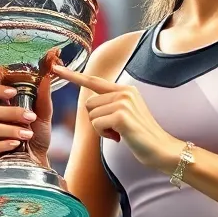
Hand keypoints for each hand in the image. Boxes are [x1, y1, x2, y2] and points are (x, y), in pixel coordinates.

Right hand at [0, 52, 57, 165]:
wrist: (36, 161)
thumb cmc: (33, 136)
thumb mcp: (39, 115)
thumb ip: (41, 97)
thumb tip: (45, 77)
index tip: (15, 91)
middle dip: (13, 112)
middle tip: (31, 116)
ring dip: (12, 129)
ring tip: (28, 133)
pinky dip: (6, 143)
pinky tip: (17, 144)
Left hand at [53, 64, 180, 172]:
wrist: (161, 148)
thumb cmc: (141, 135)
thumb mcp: (126, 113)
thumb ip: (110, 104)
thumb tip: (90, 104)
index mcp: (126, 89)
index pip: (94, 80)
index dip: (73, 75)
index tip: (56, 68)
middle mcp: (125, 92)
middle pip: (88, 103)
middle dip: (96, 119)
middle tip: (115, 128)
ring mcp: (123, 103)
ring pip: (91, 115)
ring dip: (101, 129)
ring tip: (119, 132)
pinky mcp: (121, 116)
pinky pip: (96, 124)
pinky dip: (104, 134)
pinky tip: (120, 137)